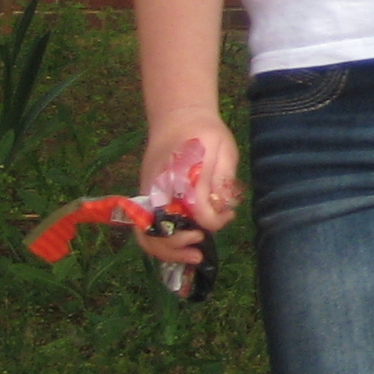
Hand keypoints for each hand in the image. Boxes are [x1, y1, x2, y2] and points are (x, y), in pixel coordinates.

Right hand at [137, 111, 239, 268]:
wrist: (178, 118)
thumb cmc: (205, 133)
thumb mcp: (223, 151)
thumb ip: (221, 180)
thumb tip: (220, 210)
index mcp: (180, 175)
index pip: (196, 212)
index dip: (213, 222)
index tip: (227, 215)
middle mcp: (158, 188)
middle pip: (157, 231)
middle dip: (178, 248)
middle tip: (200, 251)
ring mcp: (148, 195)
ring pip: (146, 234)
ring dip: (167, 251)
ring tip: (191, 255)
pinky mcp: (146, 198)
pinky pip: (146, 227)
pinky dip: (160, 242)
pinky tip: (180, 245)